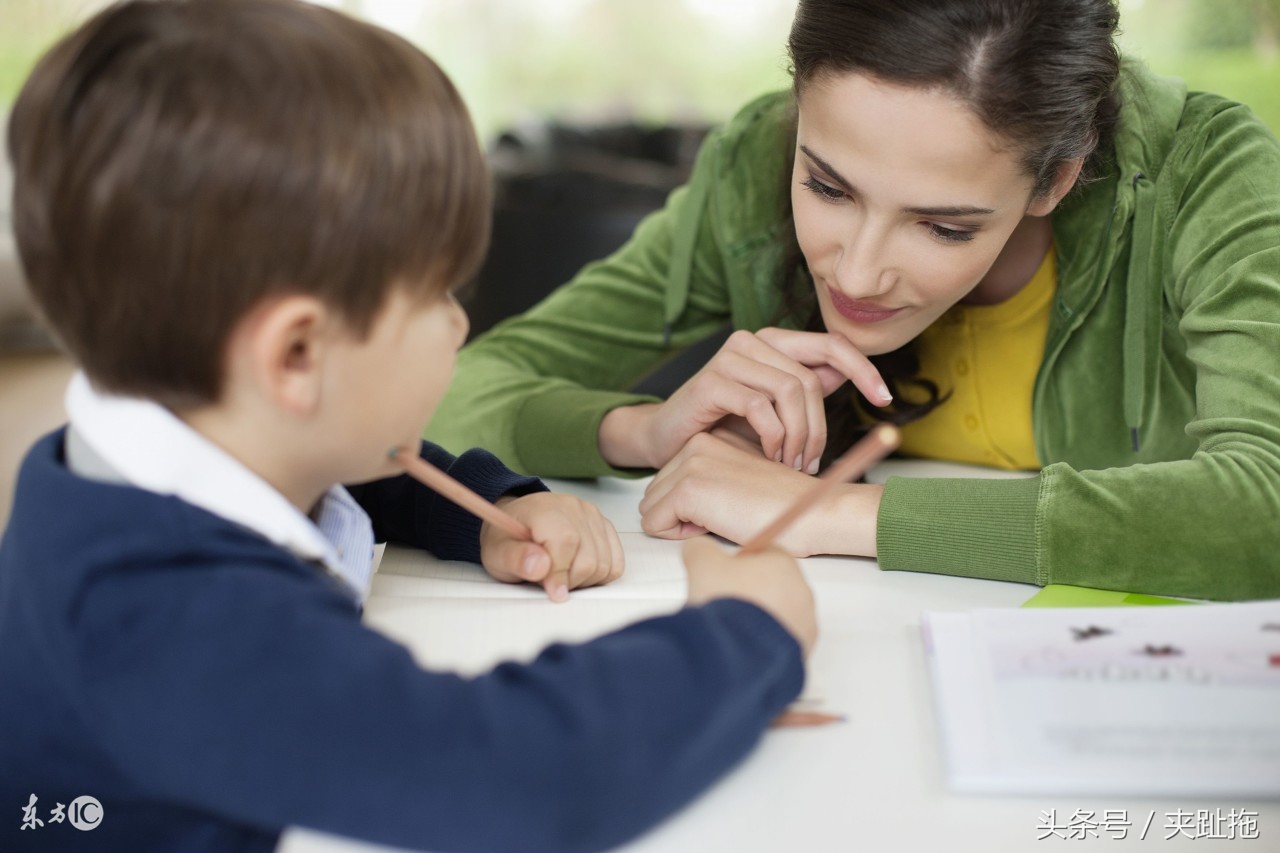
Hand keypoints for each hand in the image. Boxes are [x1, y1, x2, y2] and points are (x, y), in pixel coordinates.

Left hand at [480, 493, 624, 601]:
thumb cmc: (508, 538)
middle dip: (569, 580)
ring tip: (561, 573)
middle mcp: (574, 508)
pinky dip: (600, 573)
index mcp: (547, 511)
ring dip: (585, 579)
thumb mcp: (497, 553)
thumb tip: (540, 567)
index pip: (566, 545)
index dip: (560, 575)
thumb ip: (516, 560)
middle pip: (589, 560)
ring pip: (604, 564)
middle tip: (549, 580)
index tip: (552, 592)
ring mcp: (593, 516)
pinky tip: (578, 569)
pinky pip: (616, 561)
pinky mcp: (604, 526)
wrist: (517, 522)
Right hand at [599, 328, 888, 472]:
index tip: (885, 400)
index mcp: (772, 342)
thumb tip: (844, 375)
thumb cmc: (722, 424)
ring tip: (790, 463)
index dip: (863, 370)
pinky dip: (773, 437)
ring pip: (791, 392)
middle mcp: (752, 341)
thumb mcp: (772, 407)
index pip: (831, 345)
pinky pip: (761, 407)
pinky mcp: (712, 382)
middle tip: (810, 462)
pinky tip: (769, 454)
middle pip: (811, 379)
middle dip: (819, 427)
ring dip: (799, 436)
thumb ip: (805, 387)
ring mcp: (730, 358)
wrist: (667, 437)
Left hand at [639, 431, 881, 557]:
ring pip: (651, 508)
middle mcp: (698, 444)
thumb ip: (714, 481)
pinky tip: (718, 525)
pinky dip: (678, 537)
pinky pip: (654, 524)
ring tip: (724, 518)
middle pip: (655, 493)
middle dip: (682, 515)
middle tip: (728, 515)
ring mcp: (691, 463)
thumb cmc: (788, 506)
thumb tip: (680, 505)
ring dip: (680, 525)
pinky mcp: (689, 487)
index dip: (693, 506)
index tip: (733, 504)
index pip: (669, 481)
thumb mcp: (744, 480)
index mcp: (711, 439)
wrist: (816, 512)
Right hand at [682, 535, 816, 656]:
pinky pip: (779, 641)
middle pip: (773, 584)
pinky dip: (762, 641)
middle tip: (723, 602)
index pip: (765, 552)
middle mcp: (801, 592)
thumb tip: (699, 549)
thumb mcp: (702, 564)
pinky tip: (741, 645)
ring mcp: (804, 624)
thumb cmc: (727, 604)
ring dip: (757, 617)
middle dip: (749, 591)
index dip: (742, 561)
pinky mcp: (801, 652)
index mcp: (783, 564)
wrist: (739, 654)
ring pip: (777, 614)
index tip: (724, 573)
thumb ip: (701, 549)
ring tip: (730, 628)